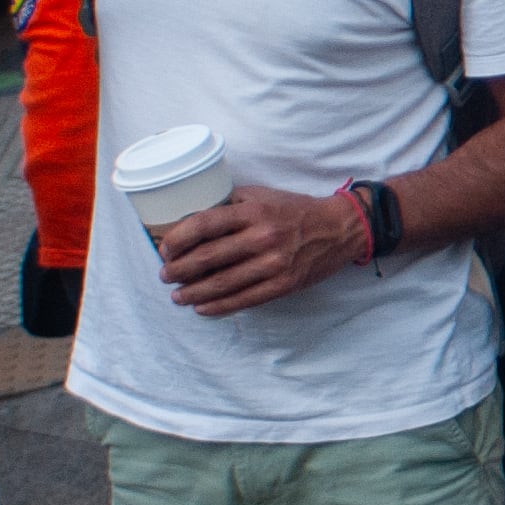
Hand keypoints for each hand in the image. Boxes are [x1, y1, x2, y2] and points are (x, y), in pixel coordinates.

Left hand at [157, 186, 366, 315]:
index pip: (204, 225)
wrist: (339, 229)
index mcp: (254, 211)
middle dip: (180, 269)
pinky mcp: (283, 284)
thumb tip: (194, 216)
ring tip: (178, 295)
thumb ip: (231, 203)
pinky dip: (219, 307)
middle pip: (208, 257)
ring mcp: (274, 264)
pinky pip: (244, 300)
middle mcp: (262, 237)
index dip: (178, 239)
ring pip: (222, 283)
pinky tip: (202, 308)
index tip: (165, 248)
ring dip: (193, 292)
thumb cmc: (296, 210)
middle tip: (166, 274)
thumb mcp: (264, 195)